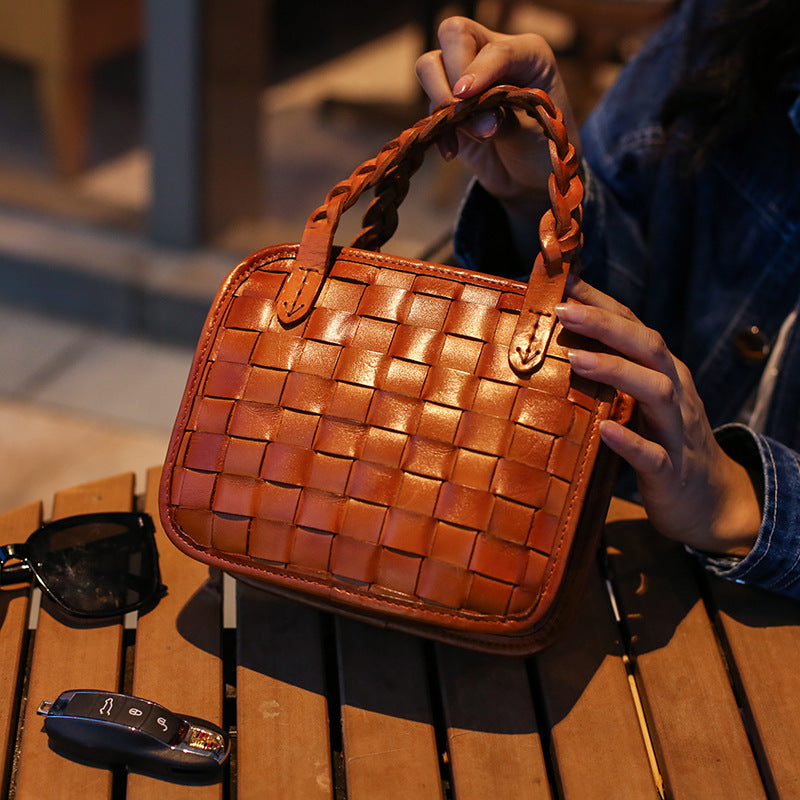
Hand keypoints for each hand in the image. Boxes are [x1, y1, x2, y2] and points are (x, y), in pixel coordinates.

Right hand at [415, 17, 580, 229]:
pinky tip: (452, 152)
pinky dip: (436, 131)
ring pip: (430, 65)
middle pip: (453, 33)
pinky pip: (428, 109)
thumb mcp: (537, 129)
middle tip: (464, 111)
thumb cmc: (546, 147)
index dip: (478, 69)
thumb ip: (504, 116)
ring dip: (441, 100)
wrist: (533, 177)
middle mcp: (491, 55)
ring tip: (469, 133)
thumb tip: (468, 116)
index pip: (494, 47)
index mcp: (526, 52)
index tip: (465, 96)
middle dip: (453, 73)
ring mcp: (465, 80)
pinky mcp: (448, 110)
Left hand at [556, 276, 761, 556]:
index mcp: (663, 372)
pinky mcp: (671, 471)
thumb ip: (609, 373)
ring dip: (616, 371)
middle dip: (606, 325)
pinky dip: (630, 441)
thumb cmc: (659, 439)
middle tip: (562, 310)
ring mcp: (676, 431)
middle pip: (649, 347)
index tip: (565, 282)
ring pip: (656, 391)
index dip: (602, 302)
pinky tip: (605, 430)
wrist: (707, 500)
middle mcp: (675, 392)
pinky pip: (653, 455)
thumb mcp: (637, 400)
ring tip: (576, 359)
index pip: (634, 326)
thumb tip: (557, 343)